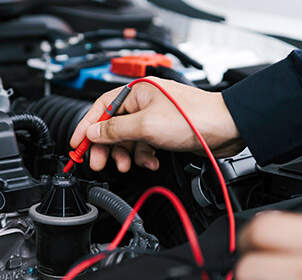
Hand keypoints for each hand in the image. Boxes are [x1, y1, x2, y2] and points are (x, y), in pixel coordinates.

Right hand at [68, 77, 243, 171]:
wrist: (226, 129)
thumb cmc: (193, 118)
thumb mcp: (145, 125)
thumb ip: (115, 130)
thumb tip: (93, 132)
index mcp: (136, 92)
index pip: (101, 107)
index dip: (86, 126)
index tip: (76, 144)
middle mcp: (143, 102)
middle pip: (112, 126)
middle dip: (106, 146)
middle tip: (98, 163)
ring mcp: (154, 117)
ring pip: (128, 138)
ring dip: (126, 154)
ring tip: (127, 165)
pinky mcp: (164, 131)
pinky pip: (144, 145)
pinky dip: (144, 156)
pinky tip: (150, 161)